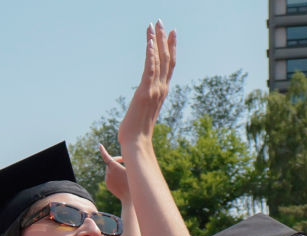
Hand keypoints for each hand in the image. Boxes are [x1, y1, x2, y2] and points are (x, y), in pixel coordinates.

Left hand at [98, 144, 129, 201]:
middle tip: (125, 160)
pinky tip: (123, 179)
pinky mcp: (108, 184)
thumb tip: (125, 157)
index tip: (100, 146)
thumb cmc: (134, 182)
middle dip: (117, 161)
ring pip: (110, 170)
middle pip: (111, 163)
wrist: (129, 198)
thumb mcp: (132, 169)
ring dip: (116, 169)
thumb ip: (127, 162)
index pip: (107, 156)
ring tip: (126, 171)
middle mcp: (108, 172)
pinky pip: (110, 177)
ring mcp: (107, 179)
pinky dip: (115, 175)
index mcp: (114, 167)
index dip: (103, 150)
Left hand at [118, 22, 175, 146]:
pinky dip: (150, 55)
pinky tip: (149, 42)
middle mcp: (161, 88)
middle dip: (164, 38)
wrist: (137, 143)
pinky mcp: (144, 92)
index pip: (168, 65)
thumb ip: (145, 102)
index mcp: (161, 91)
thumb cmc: (136, 132)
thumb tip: (141, 100)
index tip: (170, 33)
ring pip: (159, 60)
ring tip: (155, 25)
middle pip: (166, 58)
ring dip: (156, 41)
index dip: (170, 48)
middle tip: (162, 22)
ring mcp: (154, 89)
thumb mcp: (142, 111)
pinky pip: (149, 69)